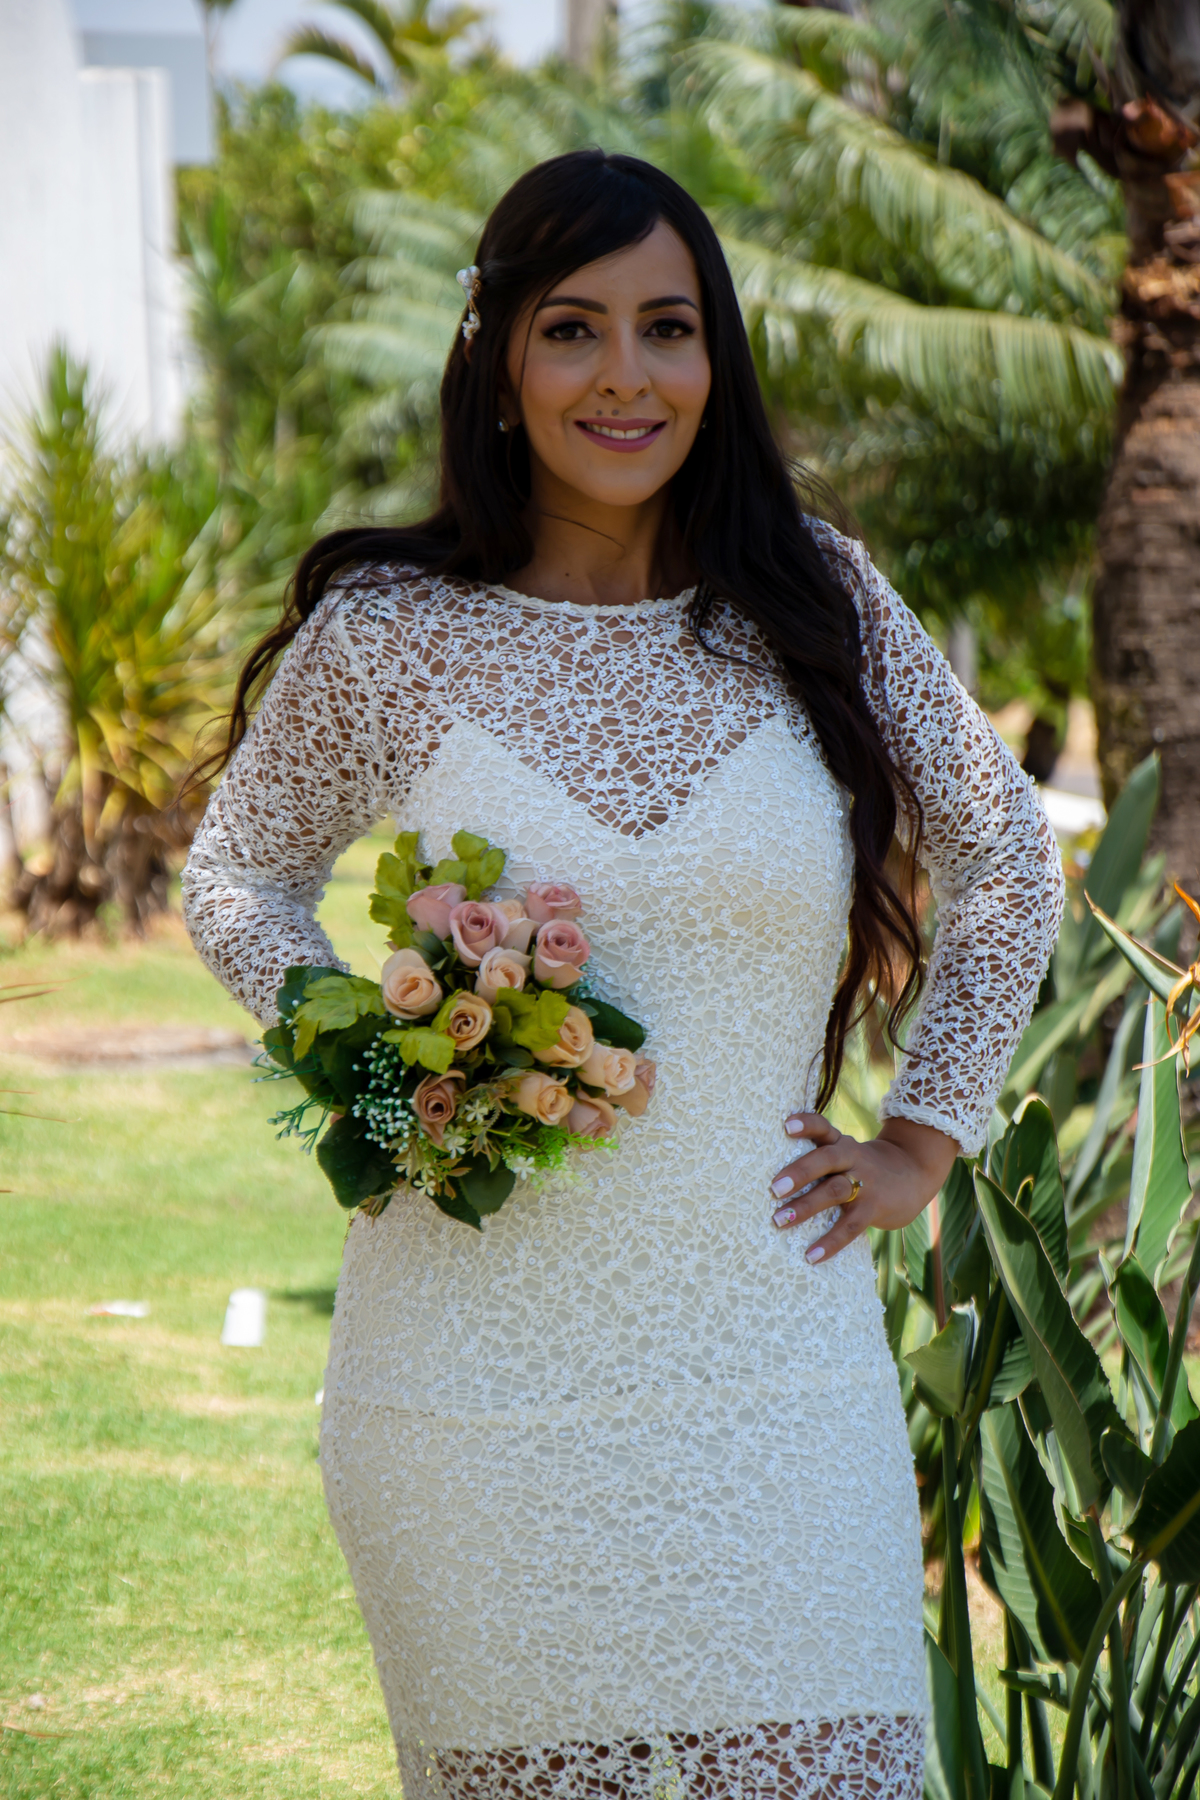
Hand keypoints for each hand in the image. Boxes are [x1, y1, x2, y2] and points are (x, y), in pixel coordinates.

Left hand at [770, 1112, 958, 1263]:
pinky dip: (830, 1242)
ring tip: (780, 1221)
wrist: (914, 1173)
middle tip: (773, 1188)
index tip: (786, 1126)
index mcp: (841, 1143)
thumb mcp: (846, 1152)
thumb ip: (817, 1158)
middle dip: (800, 1172)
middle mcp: (852, 1158)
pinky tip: (811, 1256)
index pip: (823, 1127)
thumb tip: (773, 1180)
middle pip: (826, 1159)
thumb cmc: (864, 1166)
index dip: (806, 1124)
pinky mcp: (875, 1208)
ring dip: (806, 1206)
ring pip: (835, 1191)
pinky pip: (850, 1226)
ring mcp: (865, 1183)